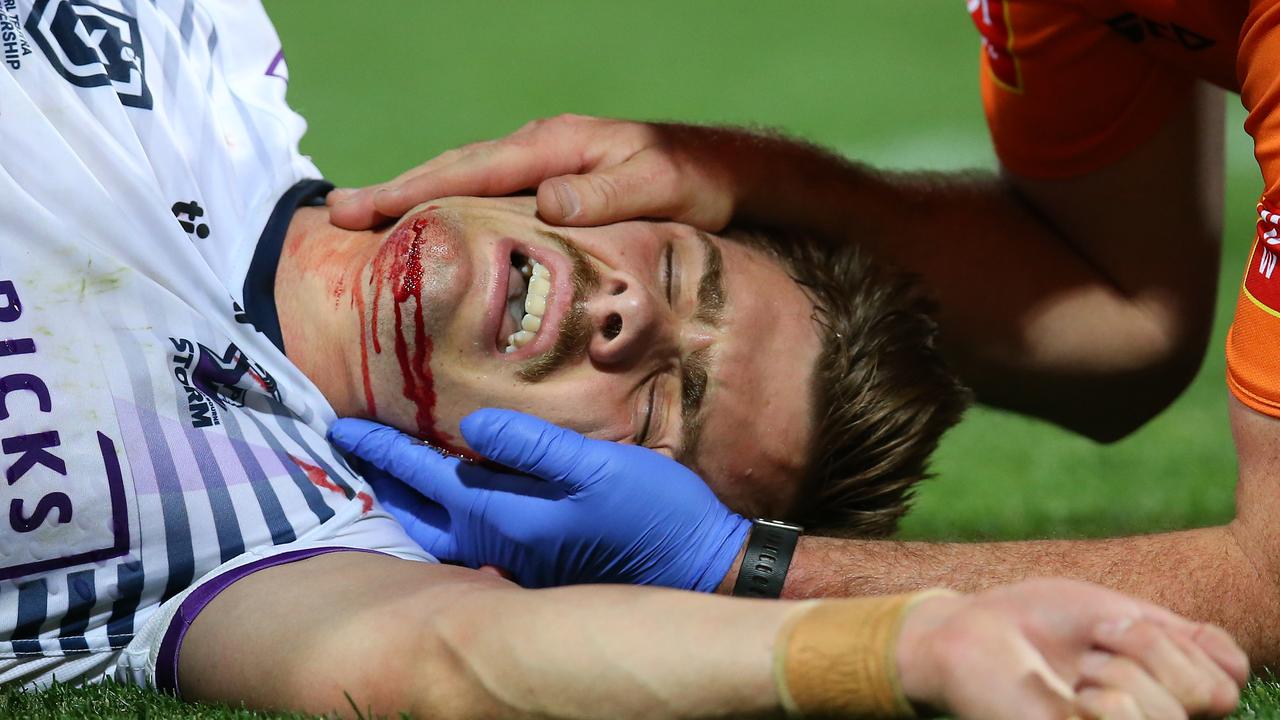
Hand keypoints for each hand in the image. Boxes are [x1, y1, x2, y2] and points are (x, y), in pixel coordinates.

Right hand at [326, 115, 747, 230]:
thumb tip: (546, 203)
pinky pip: (489, 196)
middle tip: (338, 218)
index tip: (362, 209)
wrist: (725, 174)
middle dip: (396, 192)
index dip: (413, 190)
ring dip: (418, 200)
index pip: (470, 170)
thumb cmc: (694, 181)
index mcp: (554, 146)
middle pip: (454, 170)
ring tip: (367, 225)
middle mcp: (540, 150)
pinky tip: (435, 233)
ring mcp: (544, 166)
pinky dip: (453, 209)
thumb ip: (604, 196)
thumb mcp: (656, 187)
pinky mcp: (553, 186)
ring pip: (466, 181)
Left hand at [328, 409, 751, 590]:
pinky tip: (445, 498)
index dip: (385, 449)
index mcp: (508, 518)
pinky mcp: (534, 565)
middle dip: (380, 481)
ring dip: (406, 501)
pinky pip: (464, 539)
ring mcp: (515, 561)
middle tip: (347, 449)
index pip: (428, 478)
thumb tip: (472, 424)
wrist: (698, 569)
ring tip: (383, 473)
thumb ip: (534, 445)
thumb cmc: (654, 513)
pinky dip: (439, 516)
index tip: (342, 426)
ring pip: (437, 532)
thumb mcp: (600, 467)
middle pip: (418, 515)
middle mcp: (499, 546)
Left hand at [897, 579, 1247, 719]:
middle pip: (1214, 693)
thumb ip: (1186, 640)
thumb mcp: (1123, 615)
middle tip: (1092, 647)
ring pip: (1180, 713)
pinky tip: (1074, 699)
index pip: (1230, 673)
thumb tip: (1236, 674)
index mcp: (1166, 685)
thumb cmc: (1039, 620)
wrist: (974, 632)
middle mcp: (1155, 716)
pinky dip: (1112, 705)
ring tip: (1078, 674)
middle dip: (1151, 650)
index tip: (1119, 625)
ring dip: (1125, 672)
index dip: (1183, 641)